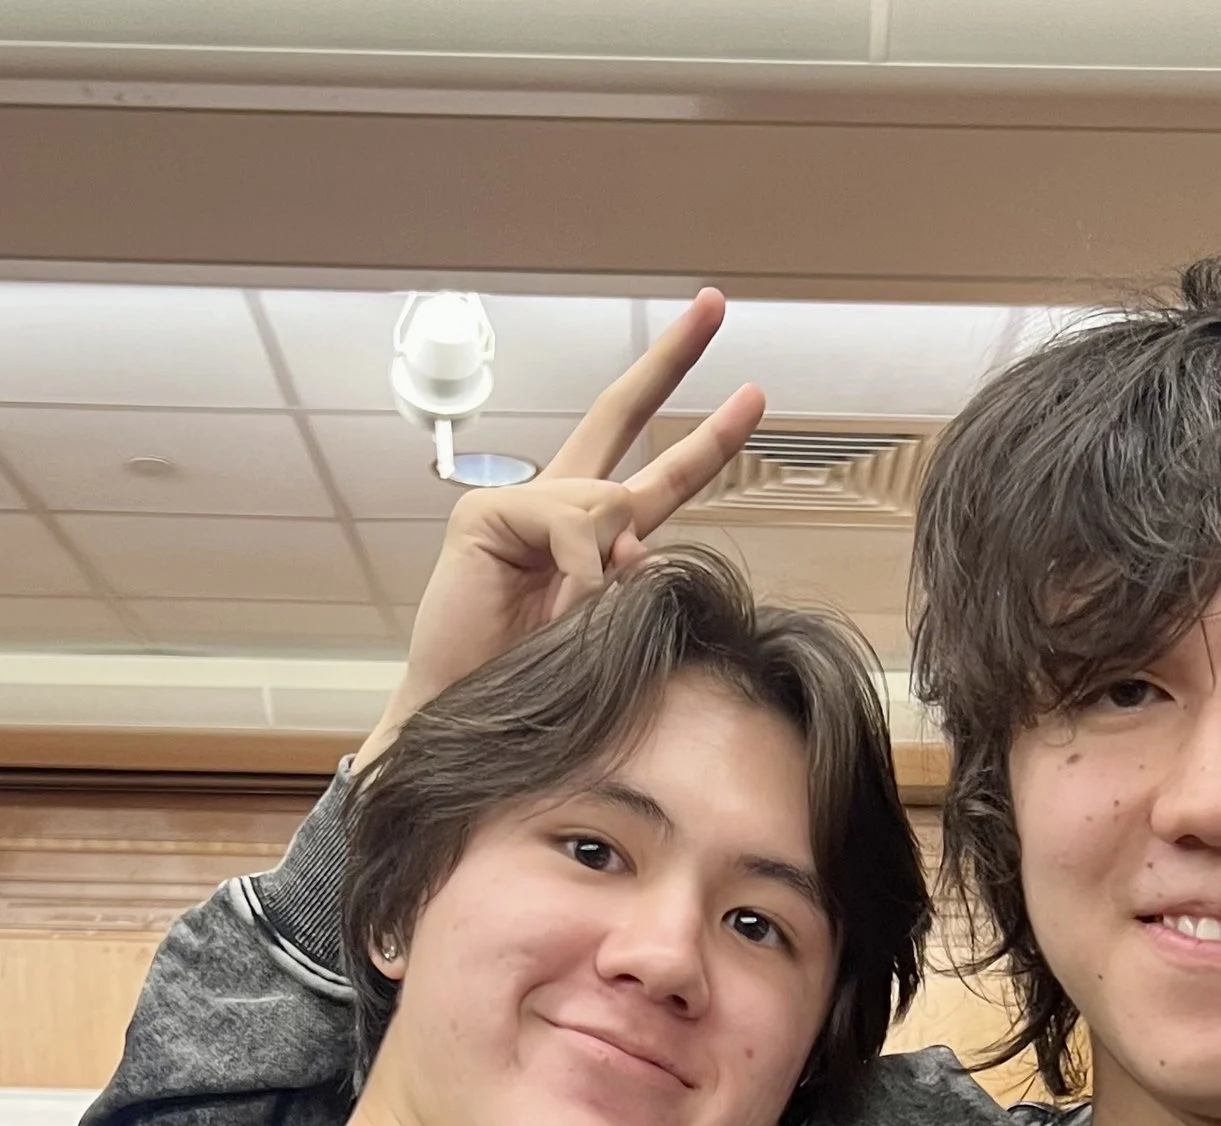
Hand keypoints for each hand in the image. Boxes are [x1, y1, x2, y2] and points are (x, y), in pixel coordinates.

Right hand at [359, 287, 762, 766]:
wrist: (468, 726)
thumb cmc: (534, 692)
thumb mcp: (607, 634)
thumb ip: (634, 583)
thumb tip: (638, 543)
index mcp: (594, 536)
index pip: (654, 468)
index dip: (704, 433)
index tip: (753, 392)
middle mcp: (557, 508)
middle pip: (618, 416)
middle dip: (670, 359)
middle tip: (713, 303)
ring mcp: (518, 504)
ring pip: (608, 499)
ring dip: (609, 572)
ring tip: (577, 624)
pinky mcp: (486, 514)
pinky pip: (570, 524)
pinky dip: (581, 574)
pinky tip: (559, 608)